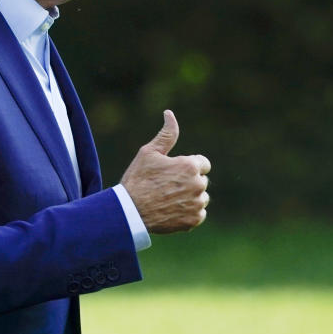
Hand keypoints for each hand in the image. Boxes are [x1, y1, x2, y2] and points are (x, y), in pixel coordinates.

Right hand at [120, 110, 210, 233]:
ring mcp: (197, 204)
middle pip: (201, 180)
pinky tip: (172, 210)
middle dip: (189, 181)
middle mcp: (198, 185)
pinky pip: (199, 214)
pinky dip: (189, 213)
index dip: (187, 166)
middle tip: (166, 186)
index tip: (174, 172)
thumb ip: (166, 134)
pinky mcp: (194, 220)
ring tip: (169, 199)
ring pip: (201, 198)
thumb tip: (169, 113)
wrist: (130, 211)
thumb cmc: (138, 179)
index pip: (203, 163)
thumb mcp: (149, 152)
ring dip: (190, 198)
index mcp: (190, 166)